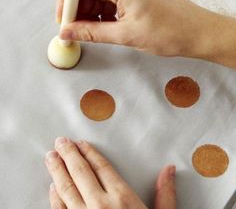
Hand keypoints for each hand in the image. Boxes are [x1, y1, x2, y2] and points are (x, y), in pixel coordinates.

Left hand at [45, 138, 175, 208]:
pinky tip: (51, 188)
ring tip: (51, 157)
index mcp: (123, 199)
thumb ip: (165, 194)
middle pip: (80, 172)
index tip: (80, 143)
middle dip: (68, 155)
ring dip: (57, 171)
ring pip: (66, 189)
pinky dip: (54, 198)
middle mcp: (100, 205)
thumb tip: (169, 169)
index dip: (90, 152)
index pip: (102, 167)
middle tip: (60, 142)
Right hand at [57, 0, 235, 68]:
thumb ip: (91, 32)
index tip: (63, 21)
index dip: (66, 3)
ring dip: (92, 9)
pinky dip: (106, 8)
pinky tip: (106, 23)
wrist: (198, 32)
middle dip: (78, 8)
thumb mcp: (125, 35)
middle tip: (75, 29)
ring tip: (92, 30)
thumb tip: (68, 32)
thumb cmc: (170, 32)